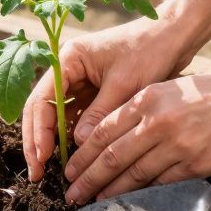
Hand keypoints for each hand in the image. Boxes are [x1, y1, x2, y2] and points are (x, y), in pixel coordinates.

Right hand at [22, 16, 191, 181]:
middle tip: (37, 173)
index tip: (43, 158)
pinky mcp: (92, 92)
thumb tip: (78, 145)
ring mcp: (79, 81)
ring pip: (55, 116)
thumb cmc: (149, 52)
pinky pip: (74, 118)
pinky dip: (70, 137)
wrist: (173, 37)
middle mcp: (68, 69)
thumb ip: (99, 114)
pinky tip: (72, 158)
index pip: (42, 99)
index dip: (39, 131)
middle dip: (37, 141)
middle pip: (41, 109)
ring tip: (49, 171)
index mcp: (69, 59)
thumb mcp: (124, 85)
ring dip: (52, 142)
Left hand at [61, 62, 210, 203]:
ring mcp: (177, 143)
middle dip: (86, 178)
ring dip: (109, 191)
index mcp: (147, 98)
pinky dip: (142, 195)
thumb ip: (143, 110)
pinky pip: (162, 183)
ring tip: (93, 202)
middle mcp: (157, 120)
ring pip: (133, 174)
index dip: (82, 154)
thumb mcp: (172, 88)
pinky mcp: (197, 163)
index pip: (103, 130)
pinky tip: (129, 202)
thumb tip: (115, 137)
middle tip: (71, 193)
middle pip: (111, 155)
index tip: (70, 169)